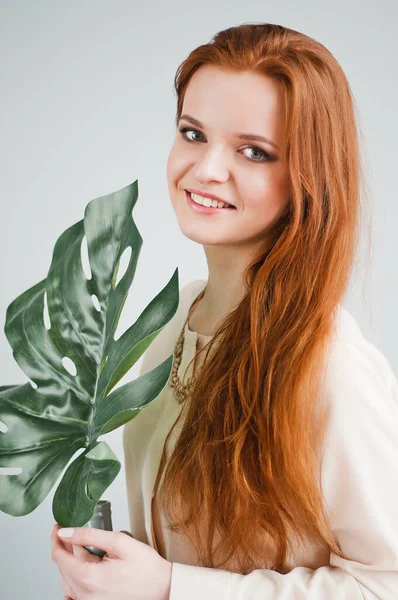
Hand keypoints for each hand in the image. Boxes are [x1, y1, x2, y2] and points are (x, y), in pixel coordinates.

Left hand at [51, 523, 172, 599]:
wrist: (162, 588)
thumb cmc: (146, 567)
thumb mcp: (118, 542)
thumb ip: (89, 535)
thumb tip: (66, 532)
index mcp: (89, 579)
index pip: (60, 557)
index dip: (55, 539)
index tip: (56, 528)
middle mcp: (85, 595)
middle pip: (63, 568)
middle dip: (67, 548)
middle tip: (75, 533)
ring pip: (69, 579)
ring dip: (73, 563)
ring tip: (89, 550)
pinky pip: (76, 592)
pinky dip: (77, 579)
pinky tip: (87, 568)